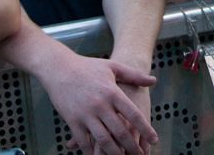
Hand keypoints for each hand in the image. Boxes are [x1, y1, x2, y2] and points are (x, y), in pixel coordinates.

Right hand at [41, 54, 157, 154]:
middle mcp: (100, 105)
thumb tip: (154, 81)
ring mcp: (85, 114)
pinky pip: (83, 141)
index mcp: (113, 92)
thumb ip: (134, 75)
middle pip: (120, 131)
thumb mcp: (113, 67)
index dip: (145, 128)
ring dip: (114, 153)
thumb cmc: (88, 67)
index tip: (154, 139)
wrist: (59, 68)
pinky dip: (91, 151)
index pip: (133, 114)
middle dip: (132, 146)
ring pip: (103, 140)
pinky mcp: (72, 121)